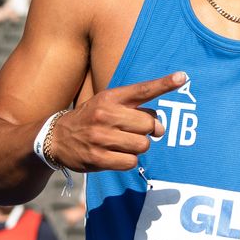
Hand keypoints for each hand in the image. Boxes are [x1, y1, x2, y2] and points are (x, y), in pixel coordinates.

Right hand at [48, 71, 188, 173]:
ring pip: (142, 145)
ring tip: (122, 143)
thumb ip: (136, 110)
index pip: (142, 90)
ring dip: (137, 147)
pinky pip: (131, 162)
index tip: (183, 77)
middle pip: (149, 125)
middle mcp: (105, 114)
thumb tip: (161, 128)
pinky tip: (115, 155)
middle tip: (135, 132)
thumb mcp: (107, 104)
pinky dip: (128, 161)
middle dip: (148, 131)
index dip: (164, 84)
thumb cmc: (91, 119)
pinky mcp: (97, 157)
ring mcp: (100, 137)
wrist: (56, 138)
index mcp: (110, 97)